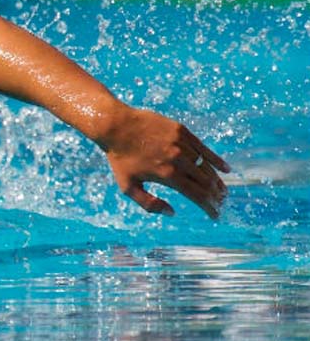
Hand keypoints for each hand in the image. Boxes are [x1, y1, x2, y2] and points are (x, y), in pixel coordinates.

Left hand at [102, 107, 229, 217]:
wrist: (115, 125)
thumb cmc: (120, 158)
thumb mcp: (128, 186)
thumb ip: (149, 203)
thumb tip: (172, 212)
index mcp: (167, 175)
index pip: (197, 195)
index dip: (209, 207)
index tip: (215, 215)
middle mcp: (178, 159)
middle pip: (205, 182)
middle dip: (216, 195)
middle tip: (221, 203)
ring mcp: (181, 143)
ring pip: (206, 166)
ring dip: (216, 180)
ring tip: (222, 190)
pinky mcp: (181, 131)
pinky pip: (203, 148)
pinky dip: (216, 160)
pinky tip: (225, 169)